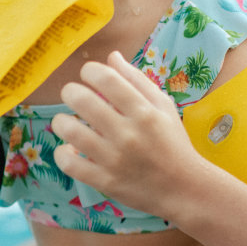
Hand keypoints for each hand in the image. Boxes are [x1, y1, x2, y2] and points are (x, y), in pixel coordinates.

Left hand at [51, 51, 207, 220]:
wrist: (185, 189)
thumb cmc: (173, 143)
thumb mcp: (163, 106)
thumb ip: (136, 80)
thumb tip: (111, 56)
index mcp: (144, 111)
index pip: (105, 78)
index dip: (89, 70)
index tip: (88, 75)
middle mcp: (128, 133)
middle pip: (82, 100)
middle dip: (70, 91)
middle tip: (73, 95)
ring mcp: (114, 159)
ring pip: (69, 130)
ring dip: (61, 121)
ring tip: (67, 122)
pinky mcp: (104, 181)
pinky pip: (69, 164)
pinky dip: (62, 153)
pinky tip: (69, 149)